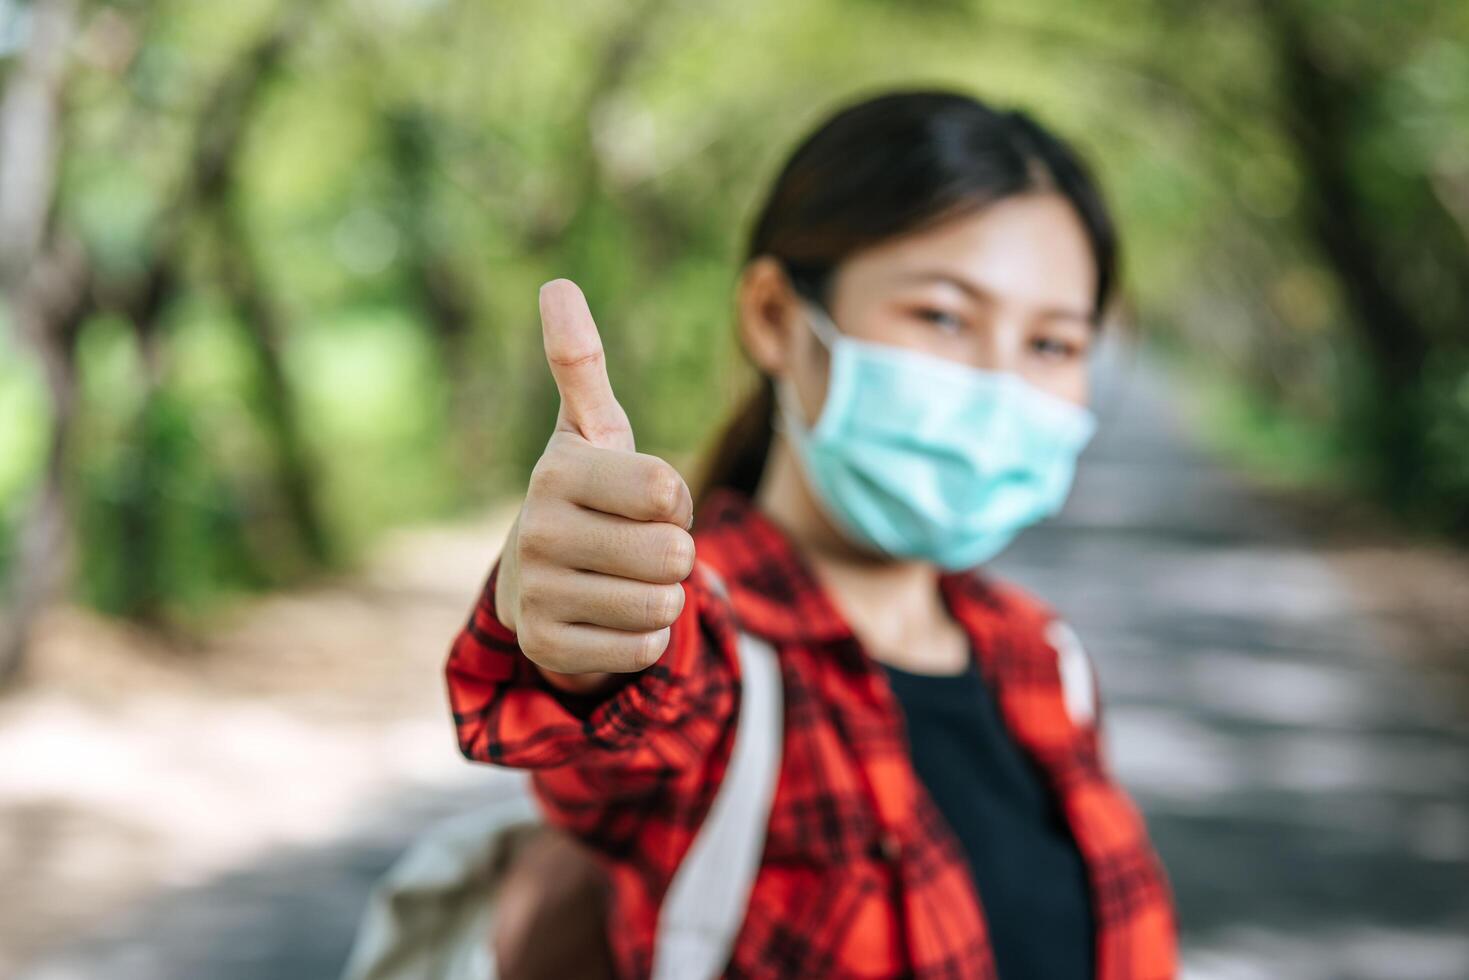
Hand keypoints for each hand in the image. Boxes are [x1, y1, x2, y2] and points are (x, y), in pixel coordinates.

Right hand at [493, 279, 696, 689]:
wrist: (536, 580)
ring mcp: (539, 596)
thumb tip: (557, 284)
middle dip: (675, 554)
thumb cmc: (587, 495)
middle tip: (637, 546)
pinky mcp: (547, 649)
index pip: (668, 492)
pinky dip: (645, 639)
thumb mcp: (590, 431)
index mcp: (556, 473)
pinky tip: (611, 617)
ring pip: (664, 606)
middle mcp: (537, 534)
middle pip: (673, 556)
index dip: (677, 499)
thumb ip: (581, 364)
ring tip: (625, 580)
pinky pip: (645, 651)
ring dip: (663, 597)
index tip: (647, 500)